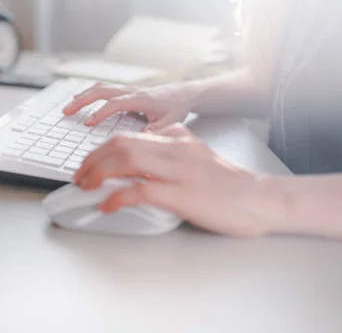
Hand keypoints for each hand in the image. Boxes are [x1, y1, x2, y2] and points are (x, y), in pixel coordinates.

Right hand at [63, 82, 197, 131]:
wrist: (183, 93)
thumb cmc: (177, 107)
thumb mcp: (172, 121)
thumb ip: (157, 130)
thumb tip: (141, 137)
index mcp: (141, 99)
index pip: (115, 104)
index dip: (100, 113)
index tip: (87, 123)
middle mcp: (131, 91)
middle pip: (101, 91)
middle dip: (82, 100)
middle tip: (66, 111)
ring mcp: (127, 89)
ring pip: (100, 87)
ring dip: (82, 96)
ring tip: (68, 106)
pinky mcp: (125, 91)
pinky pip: (103, 89)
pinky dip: (89, 93)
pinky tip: (80, 100)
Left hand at [74, 124, 275, 237]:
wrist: (261, 199)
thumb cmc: (229, 184)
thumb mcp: (196, 156)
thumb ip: (171, 151)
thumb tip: (141, 156)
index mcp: (176, 139)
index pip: (127, 137)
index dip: (101, 150)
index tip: (88, 163)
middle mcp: (175, 148)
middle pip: (120, 144)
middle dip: (92, 159)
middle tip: (80, 175)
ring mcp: (178, 170)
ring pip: (125, 160)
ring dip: (98, 173)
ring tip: (86, 186)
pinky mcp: (182, 194)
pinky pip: (140, 190)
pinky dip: (117, 197)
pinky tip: (107, 205)